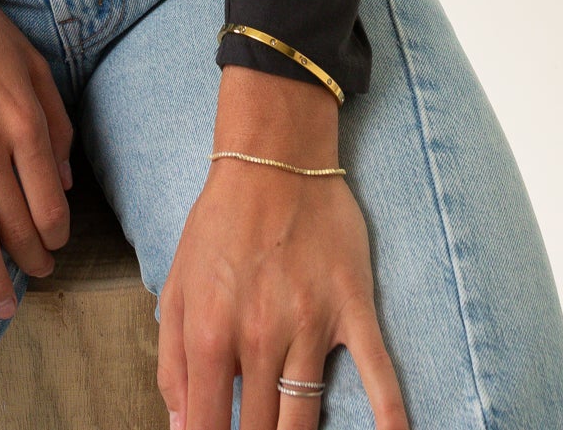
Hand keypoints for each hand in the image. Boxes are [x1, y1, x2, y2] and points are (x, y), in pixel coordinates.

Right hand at [0, 0, 74, 320]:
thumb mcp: (30, 60)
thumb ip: (54, 119)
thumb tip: (65, 180)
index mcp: (23, 118)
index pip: (47, 199)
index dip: (54, 234)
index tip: (54, 250)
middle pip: (13, 221)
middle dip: (28, 261)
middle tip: (34, 284)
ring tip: (0, 305)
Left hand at [158, 68, 408, 429]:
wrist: (272, 159)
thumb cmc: (219, 223)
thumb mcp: (177, 288)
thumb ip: (173, 361)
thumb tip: (180, 425)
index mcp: (212, 333)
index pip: (207, 425)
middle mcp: (261, 336)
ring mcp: (311, 324)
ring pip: (306, 417)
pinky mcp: (351, 309)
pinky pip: (378, 372)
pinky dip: (390, 413)